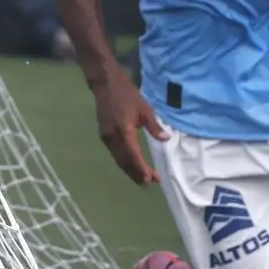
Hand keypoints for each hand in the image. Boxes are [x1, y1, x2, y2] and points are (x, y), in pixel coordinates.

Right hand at [93, 72, 165, 186]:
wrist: (106, 84)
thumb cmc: (127, 94)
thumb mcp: (145, 109)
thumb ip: (154, 126)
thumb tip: (165, 139)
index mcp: (124, 131)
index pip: (133, 155)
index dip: (142, 169)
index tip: (151, 179)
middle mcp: (113, 137)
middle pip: (125, 161)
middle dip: (137, 174)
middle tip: (150, 184)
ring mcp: (106, 137)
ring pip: (118, 159)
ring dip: (130, 170)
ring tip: (143, 179)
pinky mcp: (104, 135)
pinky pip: (115, 154)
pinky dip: (124, 162)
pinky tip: (131, 166)